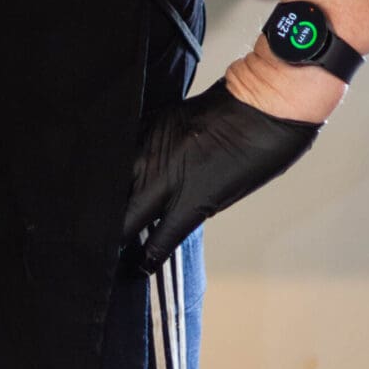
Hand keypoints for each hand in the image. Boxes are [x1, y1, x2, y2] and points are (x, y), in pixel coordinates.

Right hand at [122, 79, 321, 273]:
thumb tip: (169, 215)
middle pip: (126, 211)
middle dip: (115, 231)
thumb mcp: (228, 192)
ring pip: (118, 179)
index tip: (135, 266)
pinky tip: (115, 174)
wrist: (264, 102)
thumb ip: (194, 206)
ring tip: (104, 212)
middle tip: (108, 244)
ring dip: (112, 198)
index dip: (143, 257)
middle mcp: (167, 173)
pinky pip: (125, 149)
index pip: (157, 239)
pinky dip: (118, 166)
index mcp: (192, 198)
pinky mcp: (153, 122)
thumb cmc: (261, 150)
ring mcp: (154, 145)